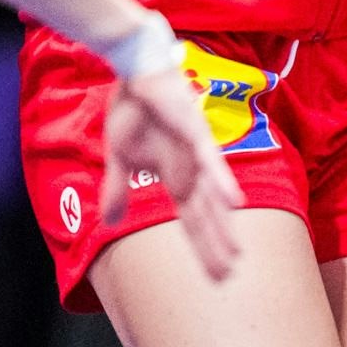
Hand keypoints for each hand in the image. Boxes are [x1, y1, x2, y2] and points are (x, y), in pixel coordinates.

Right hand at [101, 55, 246, 281]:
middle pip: (206, 214)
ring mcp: (196, 151)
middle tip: (226, 277)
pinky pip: (209, 159)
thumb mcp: (120, 156)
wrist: (135, 69)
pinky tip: (233, 202)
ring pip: (212, 194)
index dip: (204, 247)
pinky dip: (220, 181)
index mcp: (176, 176)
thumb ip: (118, 190)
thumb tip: (111, 223)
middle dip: (216, 245)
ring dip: (223, 223)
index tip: (216, 277)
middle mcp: (192, 168)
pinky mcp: (193, 130)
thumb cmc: (134, 110)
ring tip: (235, 253)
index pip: (192, 219)